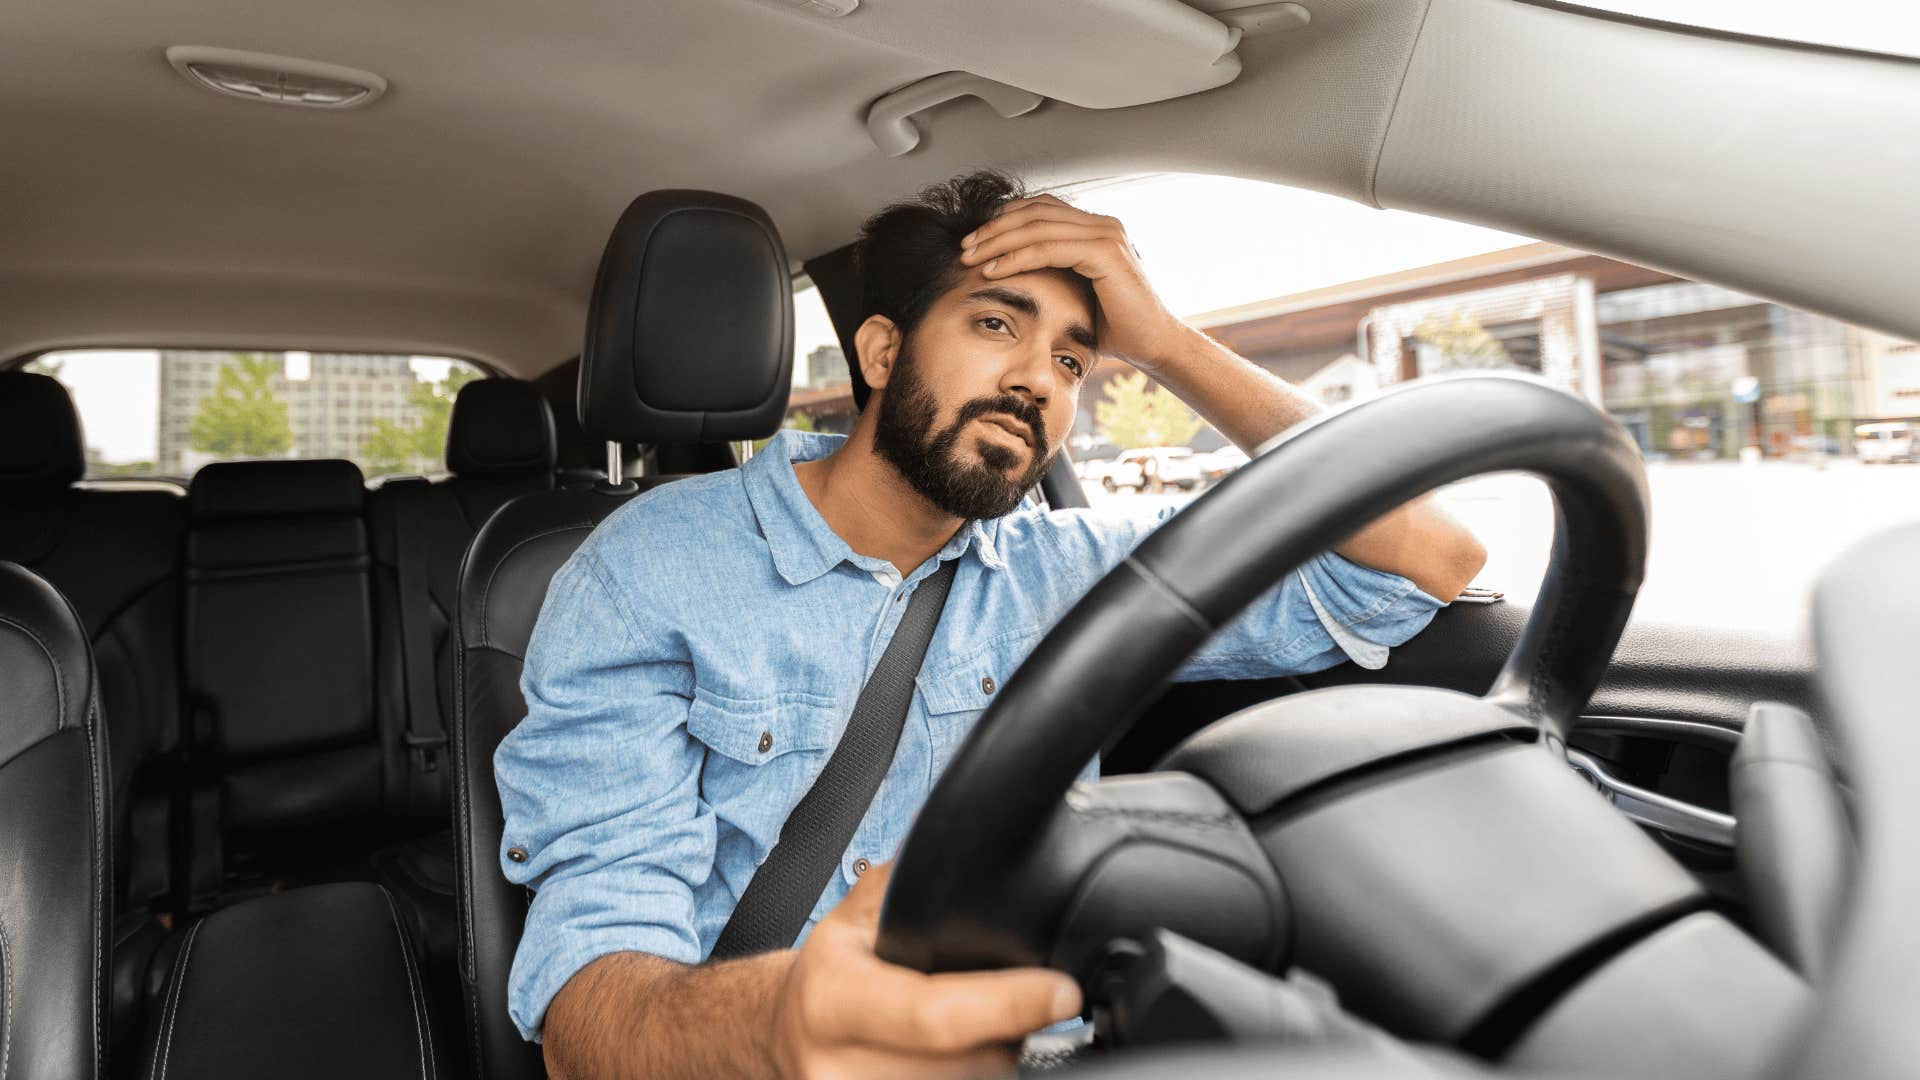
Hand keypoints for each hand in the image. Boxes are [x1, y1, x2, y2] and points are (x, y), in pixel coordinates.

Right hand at [770, 862, 1081, 1079]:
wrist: (780, 1033)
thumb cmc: (833, 970)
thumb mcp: (857, 916)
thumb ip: (914, 887)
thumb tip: (984, 849)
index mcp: (833, 1000)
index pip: (933, 1013)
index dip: (1007, 1005)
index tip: (1062, 993)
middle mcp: (838, 1067)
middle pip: (969, 1065)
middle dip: (1010, 1032)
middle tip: (1016, 1000)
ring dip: (996, 1060)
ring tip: (982, 1029)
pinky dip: (977, 1076)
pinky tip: (967, 1055)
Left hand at [958, 194, 1192, 372]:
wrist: (1152, 345)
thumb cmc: (1116, 326)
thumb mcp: (1078, 293)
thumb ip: (1055, 272)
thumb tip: (1015, 270)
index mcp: (1096, 228)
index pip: (1040, 209)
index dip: (1004, 220)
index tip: (975, 241)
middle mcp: (1102, 224)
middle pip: (1034, 211)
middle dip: (994, 228)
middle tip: (965, 247)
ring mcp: (1105, 234)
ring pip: (1036, 226)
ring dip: (998, 241)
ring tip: (971, 259)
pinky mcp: (1104, 252)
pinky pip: (1048, 248)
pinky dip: (1016, 257)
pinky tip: (993, 271)